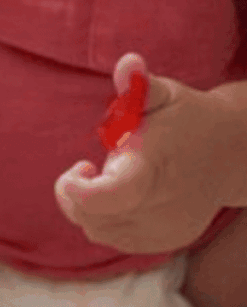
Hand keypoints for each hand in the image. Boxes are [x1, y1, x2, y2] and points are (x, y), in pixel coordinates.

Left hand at [54, 53, 230, 253]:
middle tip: (91, 166)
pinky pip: (112, 238)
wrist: (233, 154)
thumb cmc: (187, 119)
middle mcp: (158, 207)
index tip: (81, 167)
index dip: (77, 190)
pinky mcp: (163, 242)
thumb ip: (139, 86)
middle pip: (89, 216)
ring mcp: (162, 230)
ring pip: (96, 230)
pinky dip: (106, 219)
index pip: (106, 196)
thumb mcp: (165, 96)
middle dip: (75, 193)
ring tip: (114, 176)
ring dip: (90, 207)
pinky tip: (124, 195)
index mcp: (152, 169)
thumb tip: (128, 63)